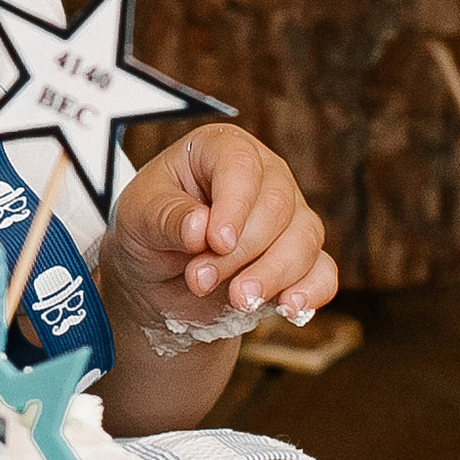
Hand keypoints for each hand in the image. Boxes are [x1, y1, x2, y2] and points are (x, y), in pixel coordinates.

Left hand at [102, 125, 337, 336]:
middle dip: (242, 250)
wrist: (158, 279)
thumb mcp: (137, 219)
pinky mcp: (301, 259)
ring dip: (273, 274)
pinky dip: (310, 291)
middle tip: (200, 279)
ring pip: (304, 238)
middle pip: (276, 205)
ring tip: (238, 300)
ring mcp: (289, 216)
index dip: (234, 204)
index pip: (241, 165)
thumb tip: (200, 228)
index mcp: (220, 150)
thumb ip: (166, 219)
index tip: (216, 242)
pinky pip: (322, 271)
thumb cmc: (148, 231)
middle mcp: (264, 176)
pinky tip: (290, 309)